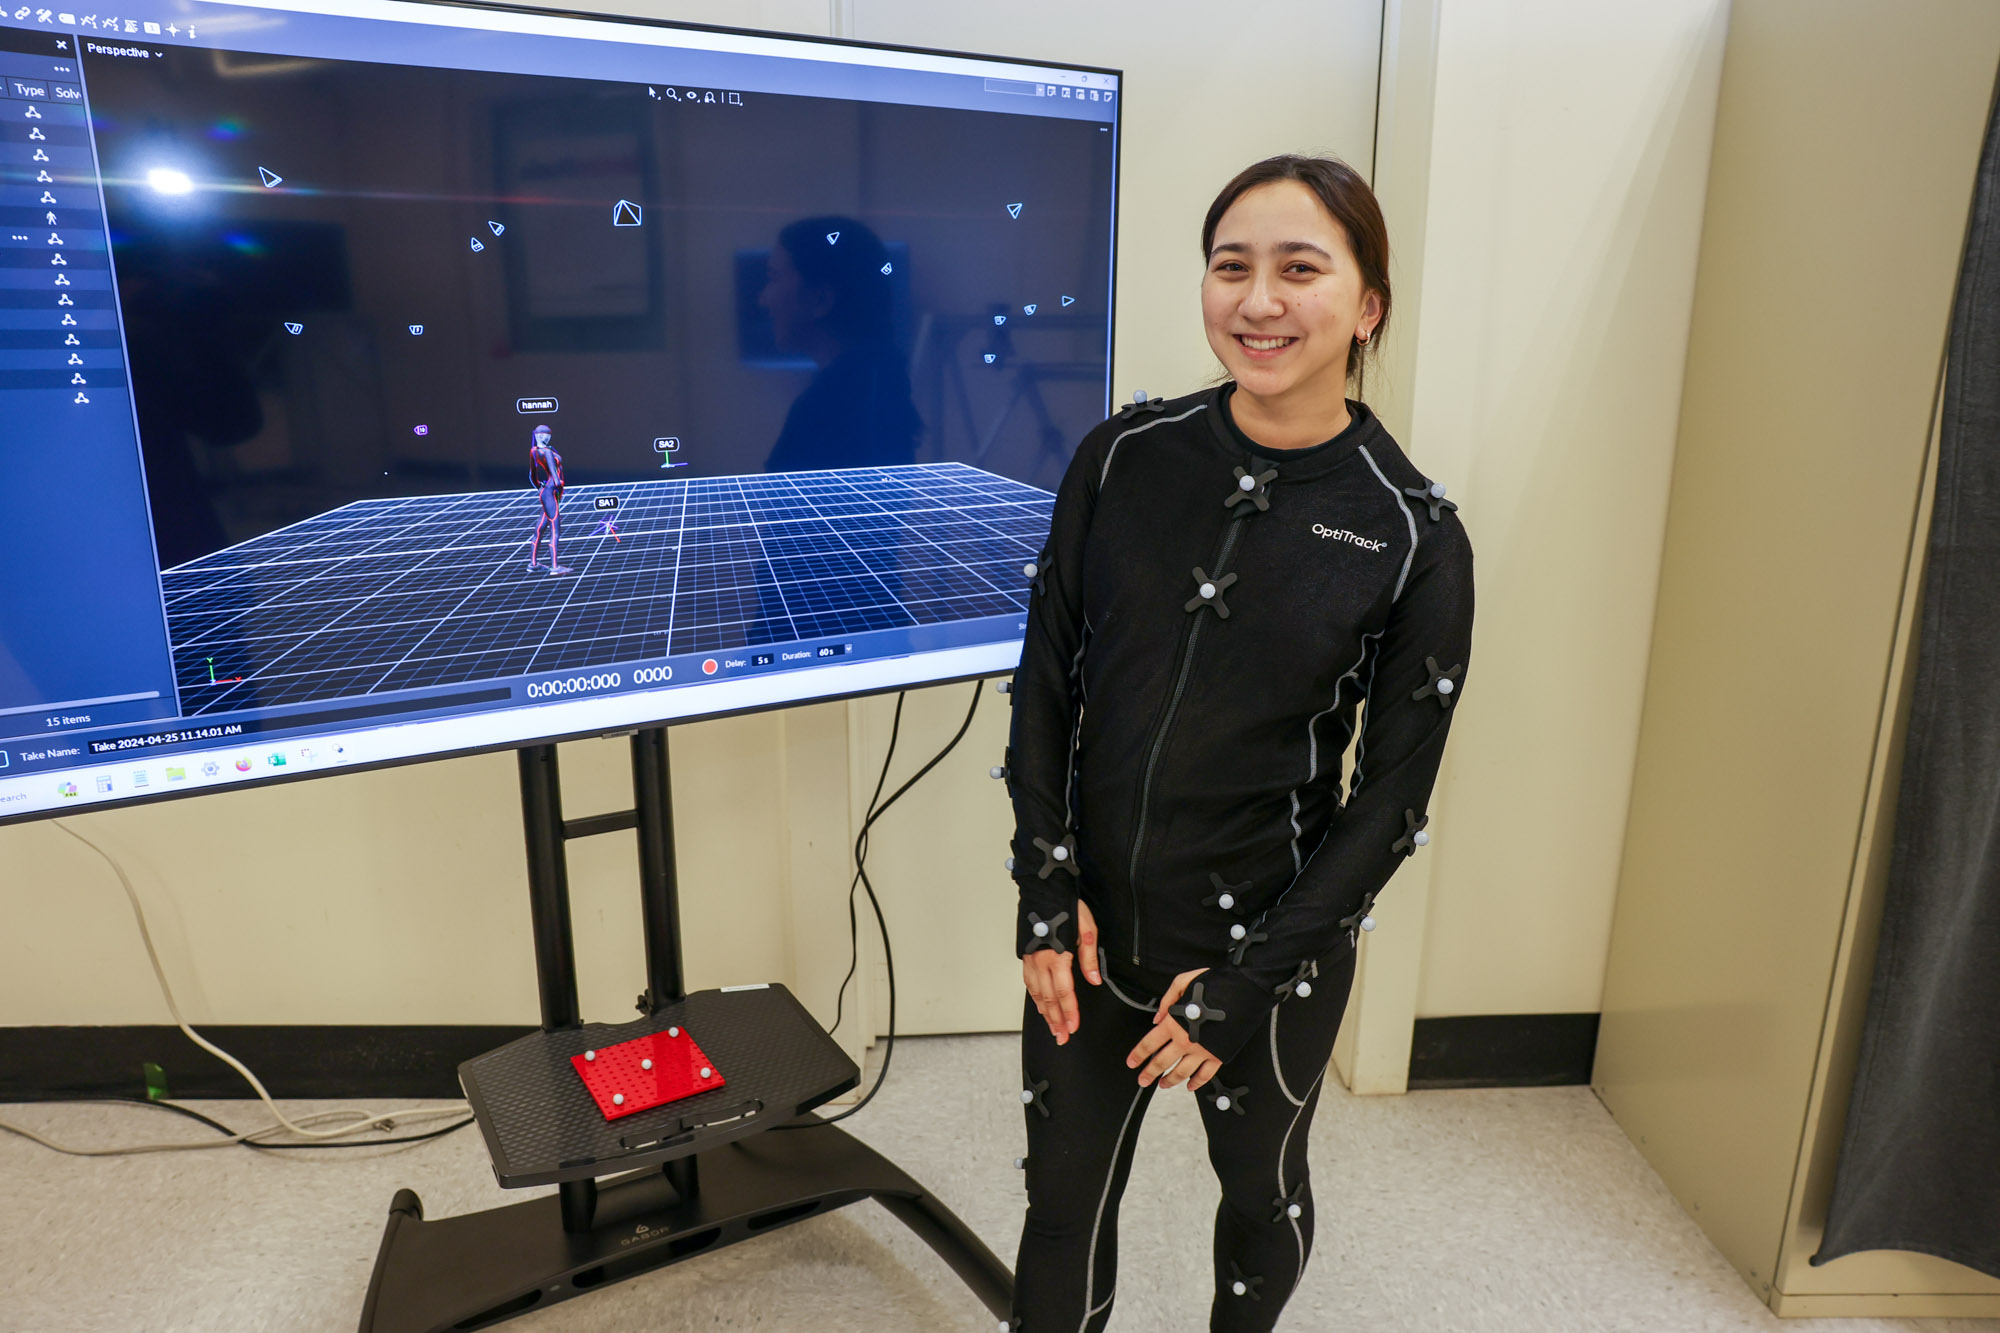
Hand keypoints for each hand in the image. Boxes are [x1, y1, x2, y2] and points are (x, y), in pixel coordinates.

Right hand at [1022, 899, 1100, 1045]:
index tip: (1073, 1027)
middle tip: (1062, 1038)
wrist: (1043, 889)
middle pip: (1048, 998)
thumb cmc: (1066, 905)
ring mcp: (1031, 959)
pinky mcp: (1026, 955)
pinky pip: (1028, 983)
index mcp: (1057, 956)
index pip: (1064, 992)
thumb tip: (1094, 980)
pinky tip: (1040, 1006)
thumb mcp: (1086, 928)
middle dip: (1057, 1020)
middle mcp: (1040, 961)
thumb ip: (1089, 957)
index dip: (1069, 1012)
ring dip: (1045, 1013)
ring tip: (1053, 1028)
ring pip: (1036, 993)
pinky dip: (1035, 998)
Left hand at [1127, 968, 1220, 1090]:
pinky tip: (1190, 1085)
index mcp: (1174, 1023)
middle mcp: (1186, 1040)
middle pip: (1161, 1062)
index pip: (1149, 1044)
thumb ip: (1166, 1000)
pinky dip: (1196, 1083)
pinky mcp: (1218, 1056)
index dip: (1138, 1055)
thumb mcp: (1183, 982)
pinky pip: (1205, 1075)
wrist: (1243, 992)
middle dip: (1149, 1073)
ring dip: (1170, 1080)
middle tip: (1142, 1080)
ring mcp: (1202, 1051)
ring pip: (1181, 1072)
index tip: (1132, 1063)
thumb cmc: (1214, 984)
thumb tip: (1157, 1018)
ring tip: (1163, 1084)